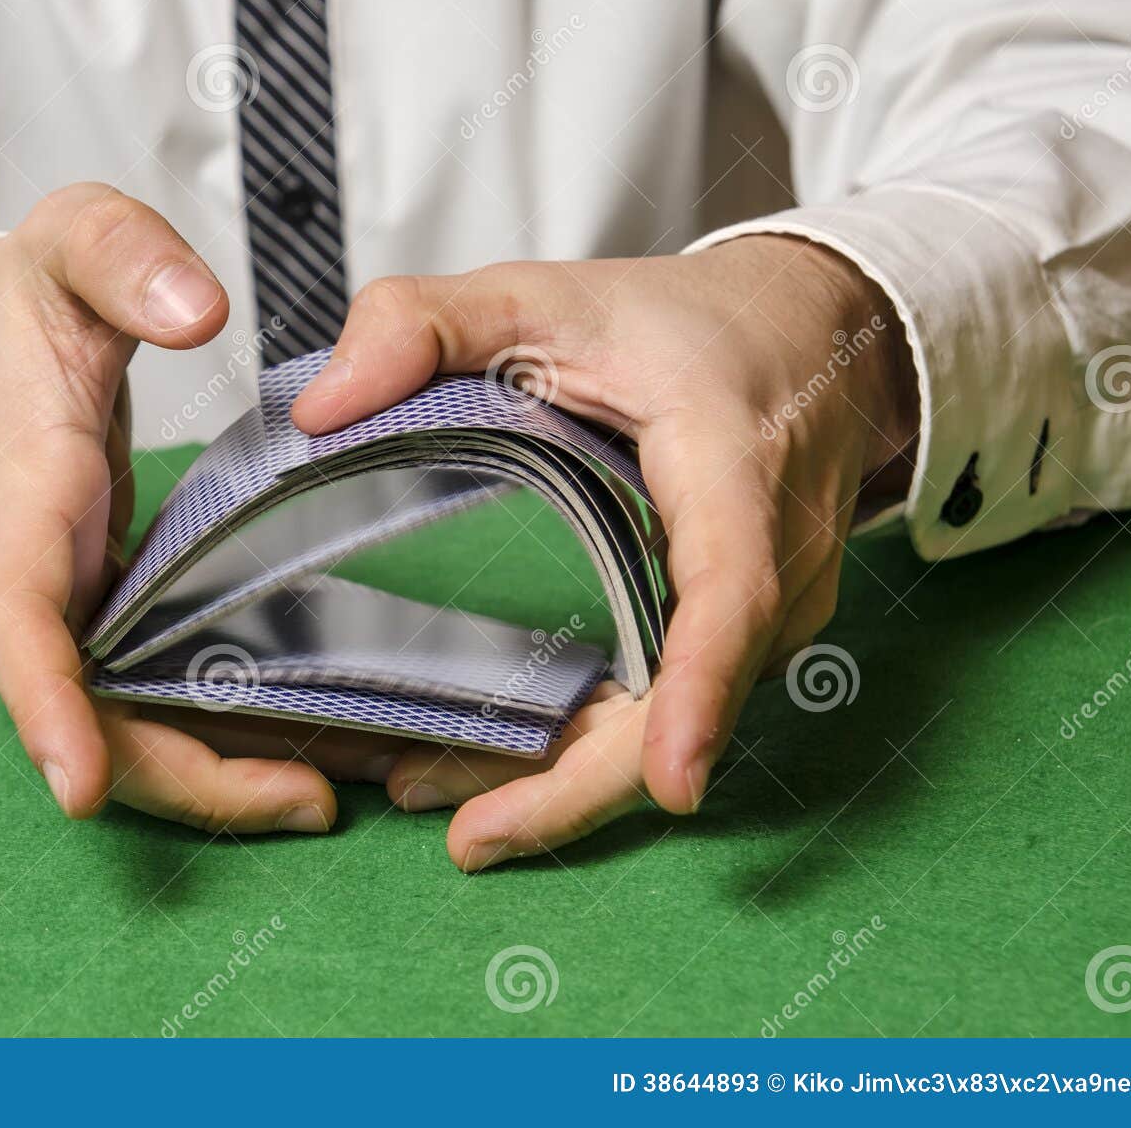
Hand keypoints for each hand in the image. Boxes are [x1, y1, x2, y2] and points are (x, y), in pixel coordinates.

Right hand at [0, 183, 337, 831]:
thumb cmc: (10, 309)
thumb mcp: (66, 243)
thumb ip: (123, 258)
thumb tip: (199, 312)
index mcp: (18, 489)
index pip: (16, 609)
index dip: (47, 702)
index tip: (82, 784)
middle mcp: (23, 576)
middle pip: (83, 706)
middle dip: (179, 774)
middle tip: (308, 804)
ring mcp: (54, 609)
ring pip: (114, 719)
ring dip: (210, 771)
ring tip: (328, 794)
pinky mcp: (86, 617)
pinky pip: (137, 694)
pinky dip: (207, 731)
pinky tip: (296, 747)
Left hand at [291, 236, 918, 869]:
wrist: (811, 337)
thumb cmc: (679, 325)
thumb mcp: (544, 295)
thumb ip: (422, 323)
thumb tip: (319, 409)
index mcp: (730, 467)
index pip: (729, 587)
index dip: (702, 687)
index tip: (674, 782)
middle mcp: (773, 561)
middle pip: (694, 705)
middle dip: (586, 789)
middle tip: (464, 835)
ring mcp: (771, 611)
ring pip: (676, 725)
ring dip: (569, 780)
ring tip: (438, 799)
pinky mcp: (748, 638)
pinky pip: (673, 710)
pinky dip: (588, 750)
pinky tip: (495, 765)